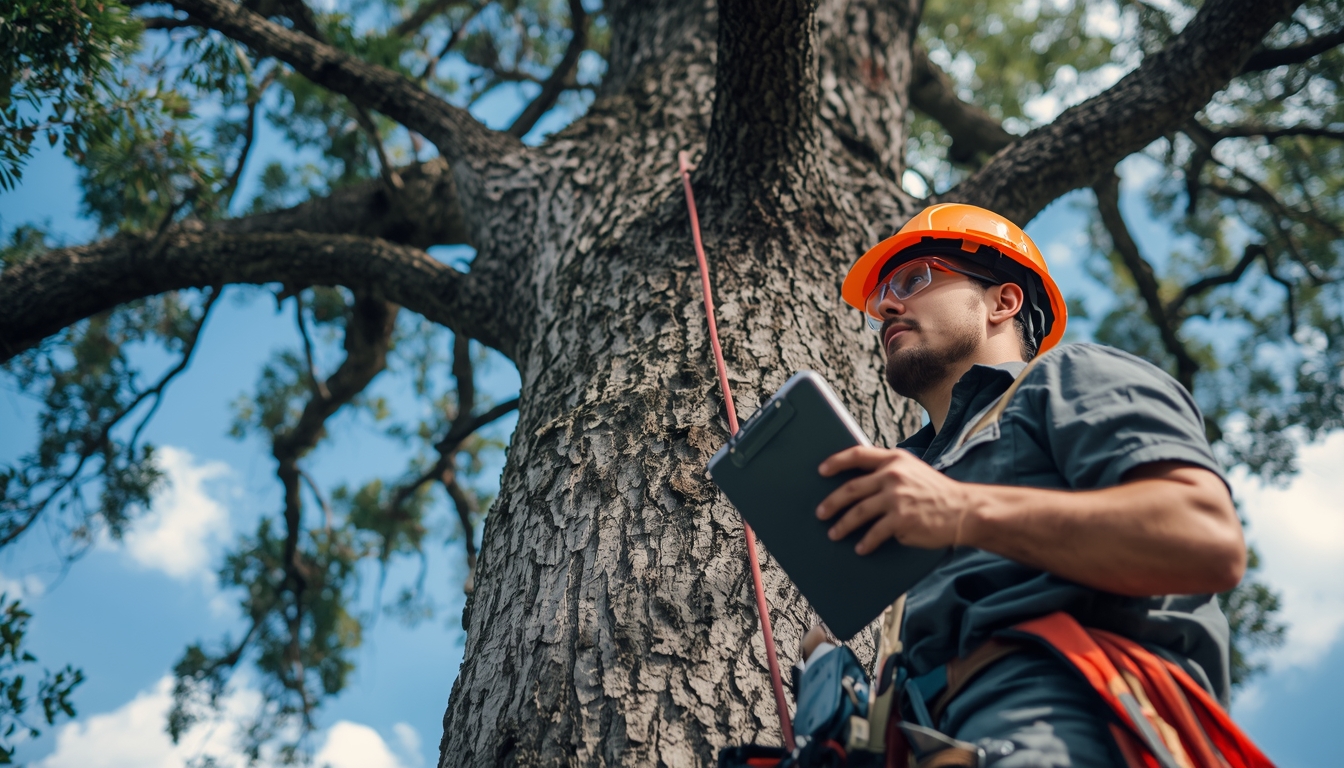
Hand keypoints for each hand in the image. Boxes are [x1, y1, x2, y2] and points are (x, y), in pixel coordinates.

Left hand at [815, 446, 977, 553]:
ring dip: (843, 525)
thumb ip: (890, 471)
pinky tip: (860, 548)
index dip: (837, 461)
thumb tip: (860, 483)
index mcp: (895, 459)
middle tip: (821, 513)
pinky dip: (865, 542)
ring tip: (834, 533)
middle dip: (832, 502)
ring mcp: (897, 498)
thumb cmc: (937, 492)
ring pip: (858, 512)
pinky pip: (875, 533)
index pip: (858, 454)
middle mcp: (893, 476)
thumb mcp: (914, 470)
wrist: (964, 510)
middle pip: (851, 488)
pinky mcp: (902, 520)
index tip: (821, 470)